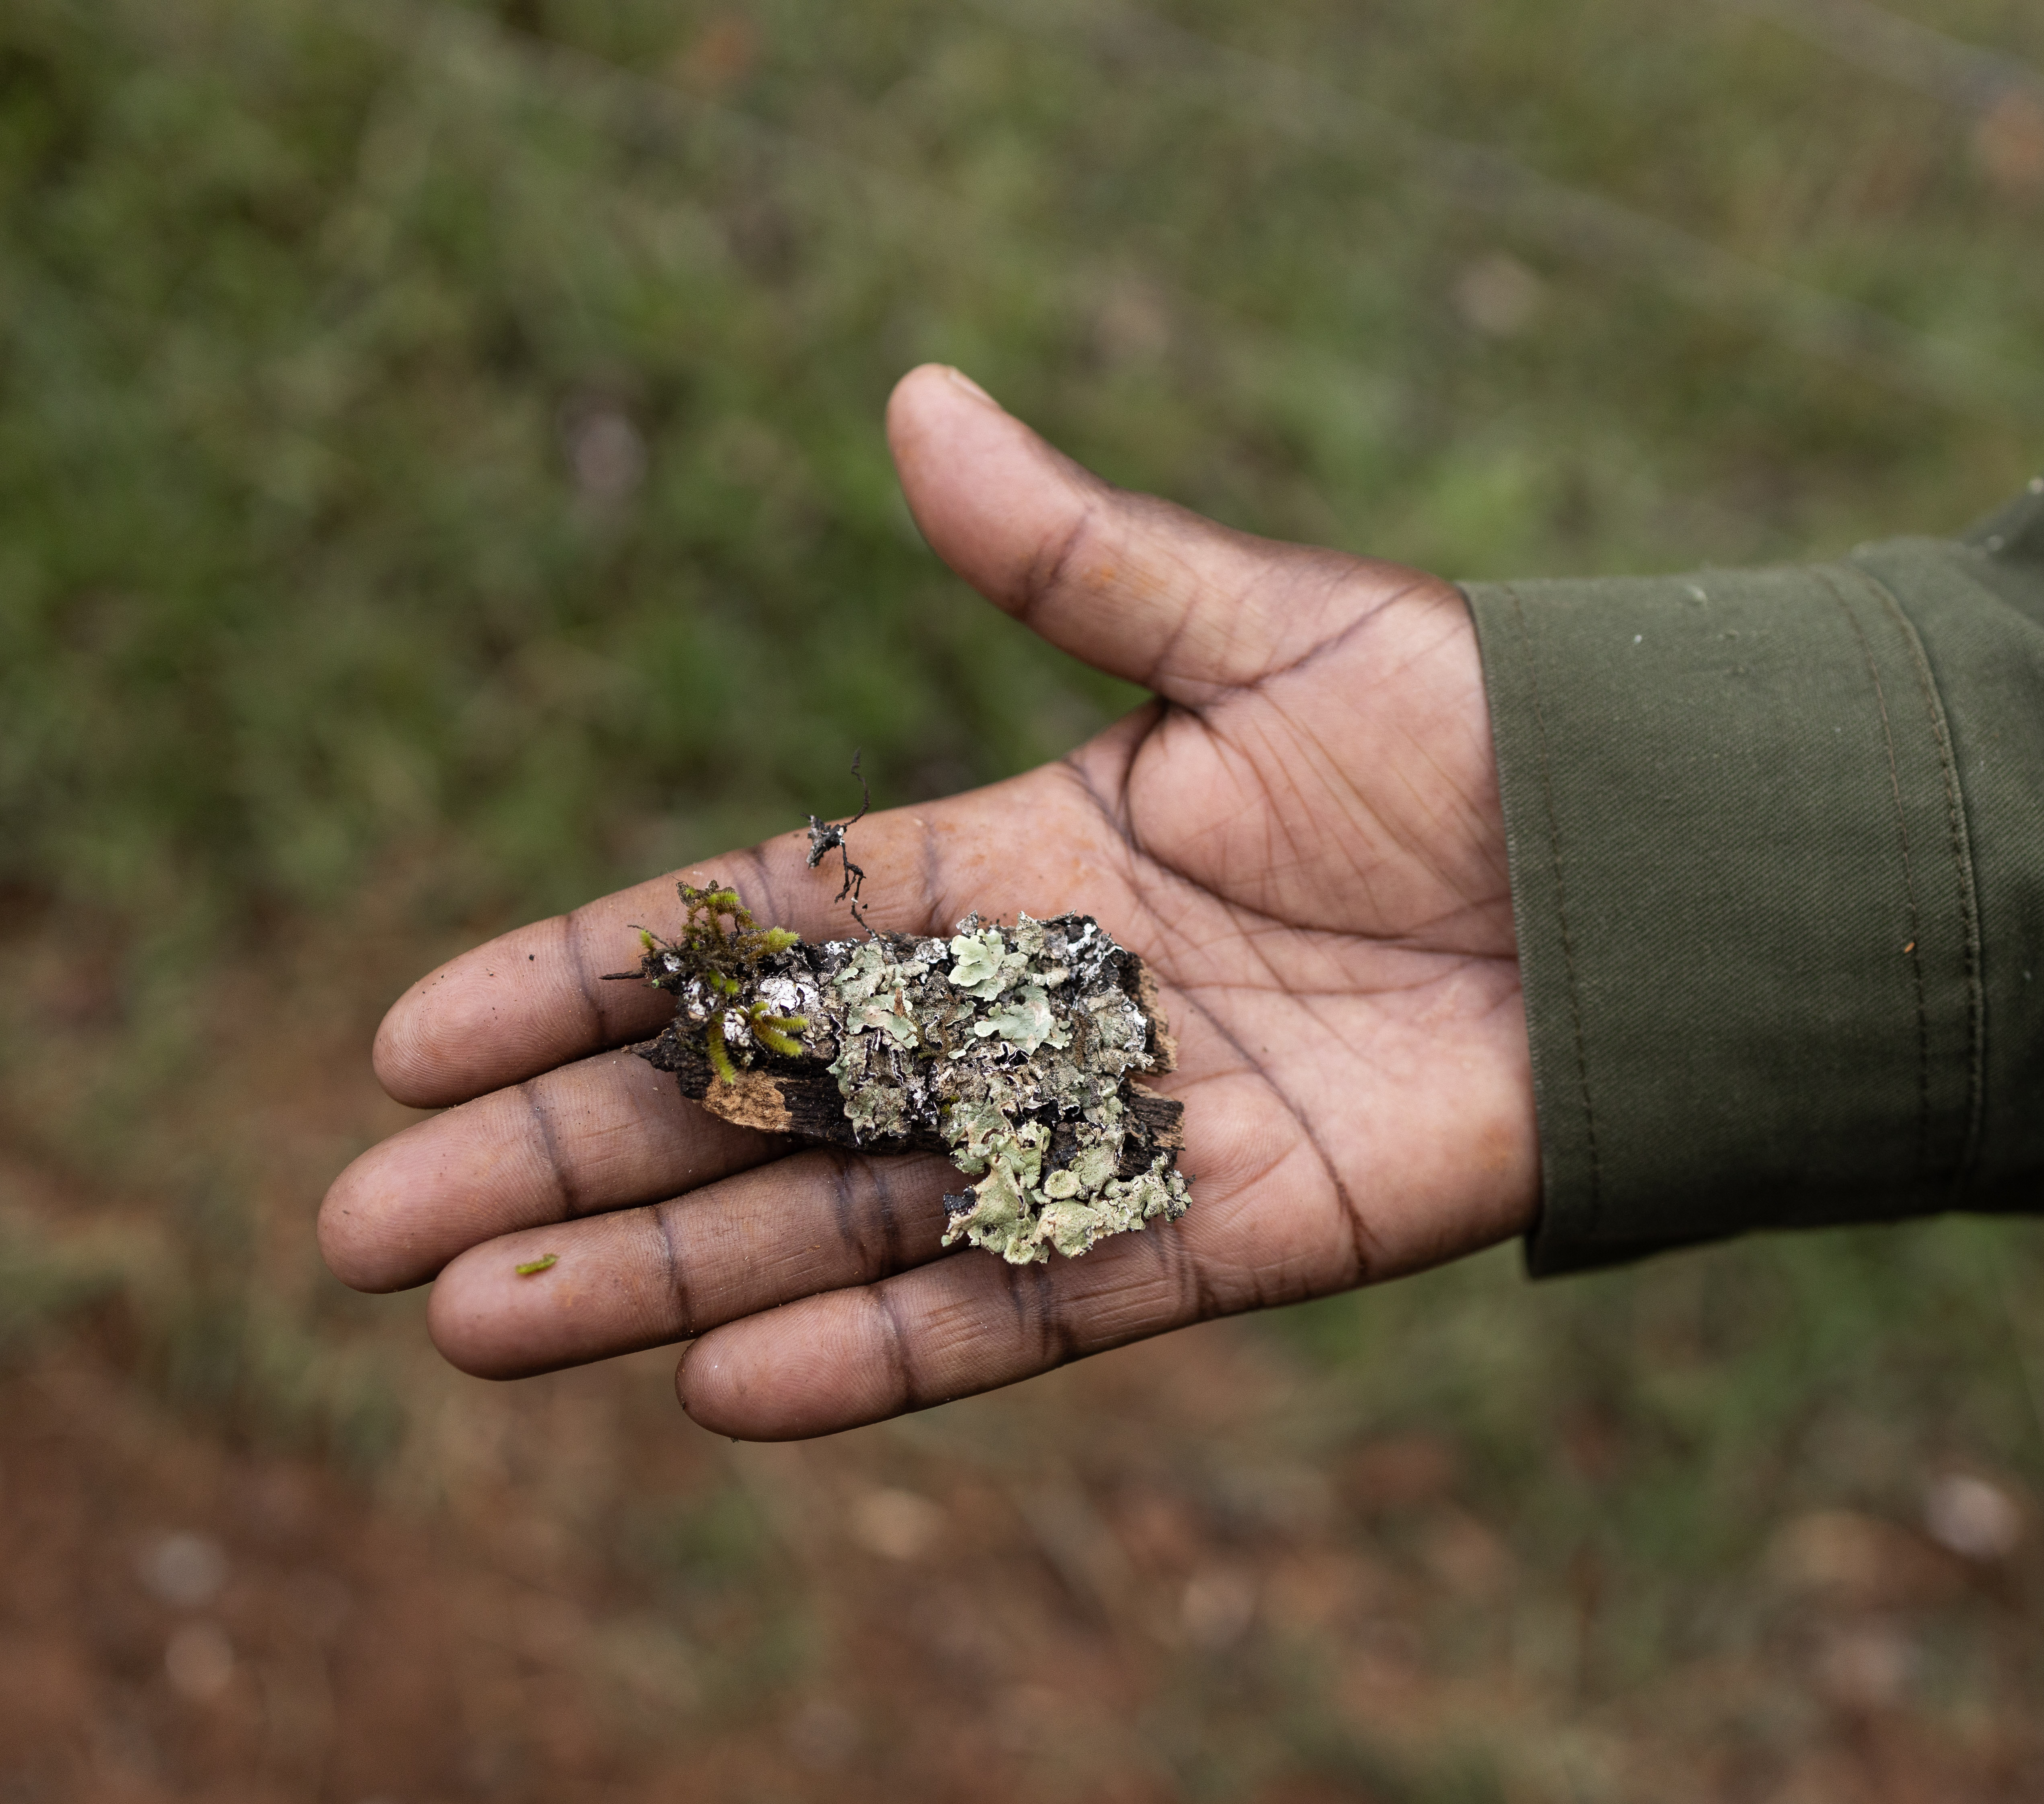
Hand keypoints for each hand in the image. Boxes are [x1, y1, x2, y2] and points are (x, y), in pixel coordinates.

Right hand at [319, 365, 1538, 1438]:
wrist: (1669, 879)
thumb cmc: (1484, 731)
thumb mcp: (1264, 628)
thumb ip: (1077, 558)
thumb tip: (915, 399)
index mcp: (1023, 857)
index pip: (753, 931)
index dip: (583, 978)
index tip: (415, 1039)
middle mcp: (1038, 1010)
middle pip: (755, 1098)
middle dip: (570, 1159)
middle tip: (374, 1236)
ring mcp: (1115, 1138)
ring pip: (849, 1221)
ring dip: (673, 1275)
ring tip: (488, 1324)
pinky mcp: (1219, 1242)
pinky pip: (1021, 1308)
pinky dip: (884, 1348)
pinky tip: (730, 1386)